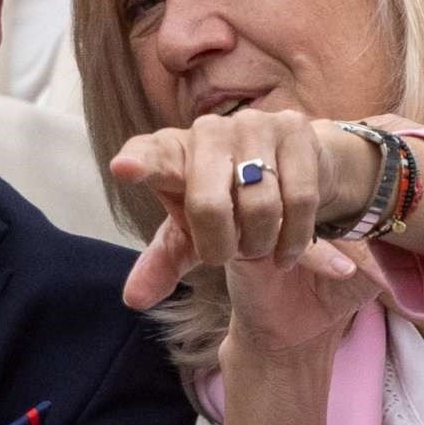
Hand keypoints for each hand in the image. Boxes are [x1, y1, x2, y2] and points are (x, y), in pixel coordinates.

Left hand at [110, 111, 380, 306]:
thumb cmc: (224, 201)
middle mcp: (208, 131)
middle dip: (221, 245)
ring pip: (261, 206)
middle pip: (209, 204)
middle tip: (228, 255)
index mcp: (171, 153)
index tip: (123, 169)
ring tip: (257, 244)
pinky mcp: (294, 128)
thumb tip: (133, 299)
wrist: (283, 164)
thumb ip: (163, 262)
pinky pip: (300, 199)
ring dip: (260, 243)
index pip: (150, 156)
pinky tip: (285, 251)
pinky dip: (293, 238)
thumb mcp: (190, 232)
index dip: (139, 163)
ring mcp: (253, 125)